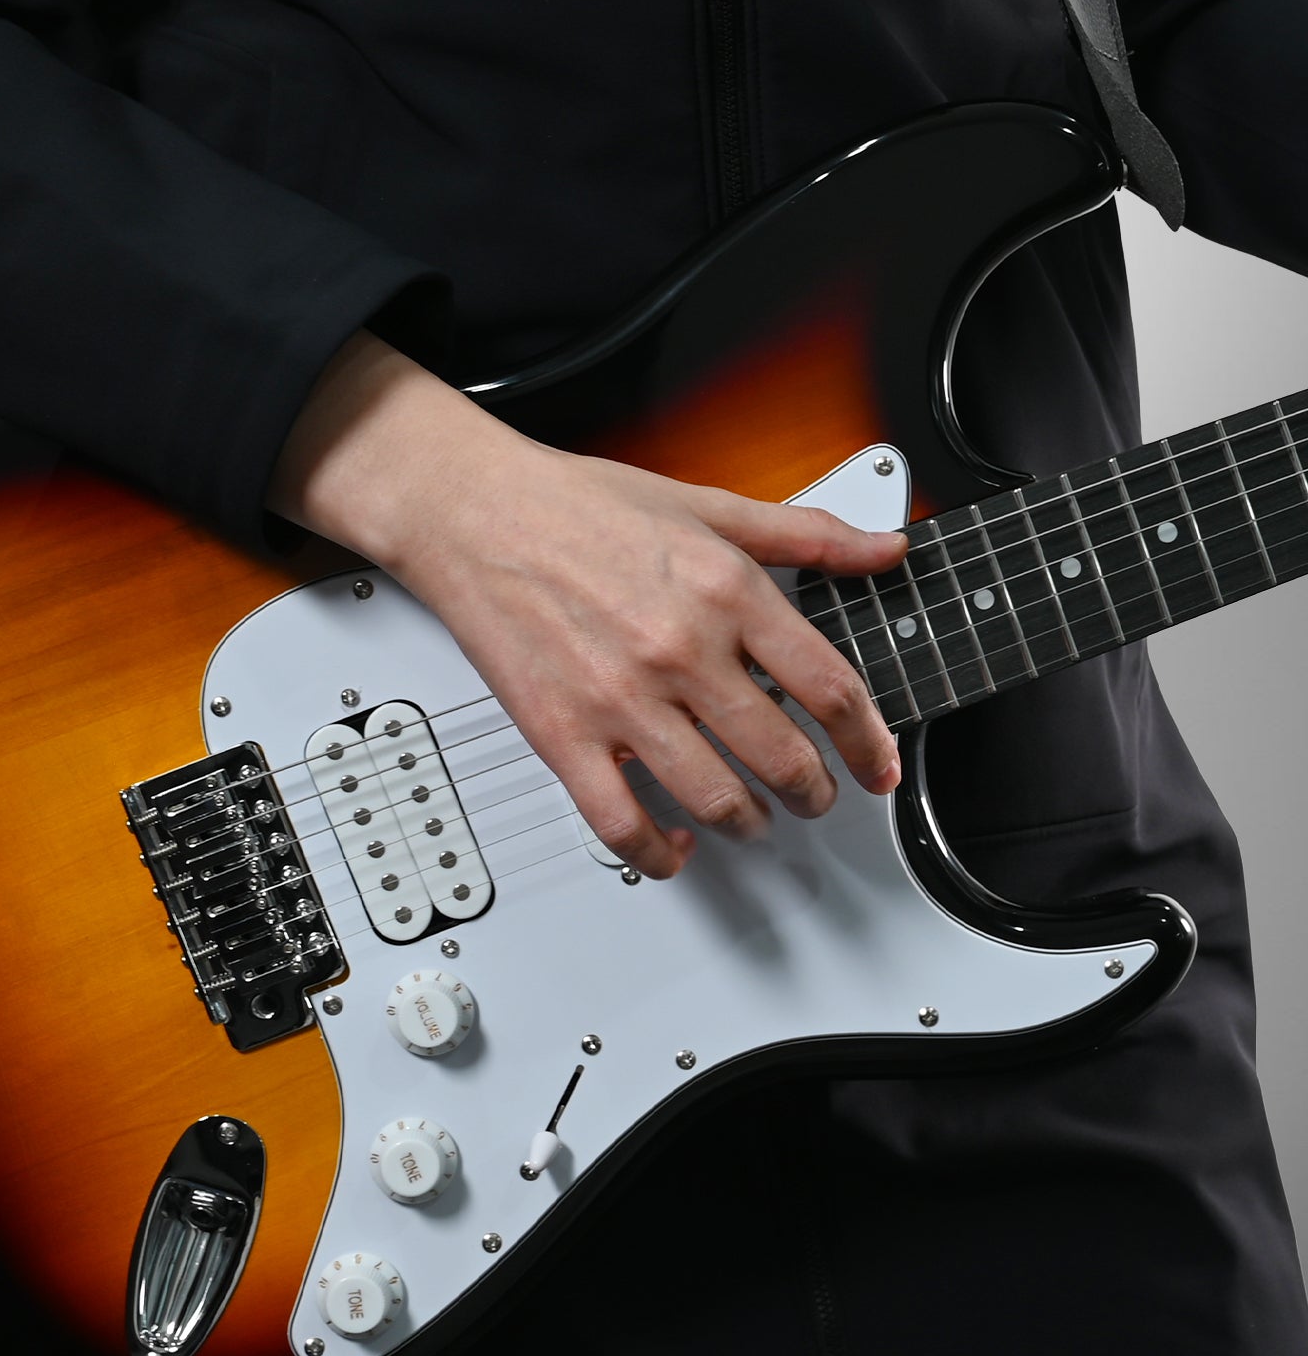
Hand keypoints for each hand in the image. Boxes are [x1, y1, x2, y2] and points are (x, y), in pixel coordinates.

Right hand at [266, 332, 906, 878]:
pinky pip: (621, 823)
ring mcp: (621, 700)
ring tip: (752, 820)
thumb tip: (882, 548)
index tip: (879, 764)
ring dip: (749, 824)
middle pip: (782, 756)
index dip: (869, 741)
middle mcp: (681, 650)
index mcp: (725, 590)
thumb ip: (805, 533)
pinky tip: (673, 848)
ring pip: (714, 799)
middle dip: (814, 792)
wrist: (474, 512)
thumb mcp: (706, 503)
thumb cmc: (576, 505)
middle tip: (816, 797)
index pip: (830, 687)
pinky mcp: (563, 735)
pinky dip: (658, 853)